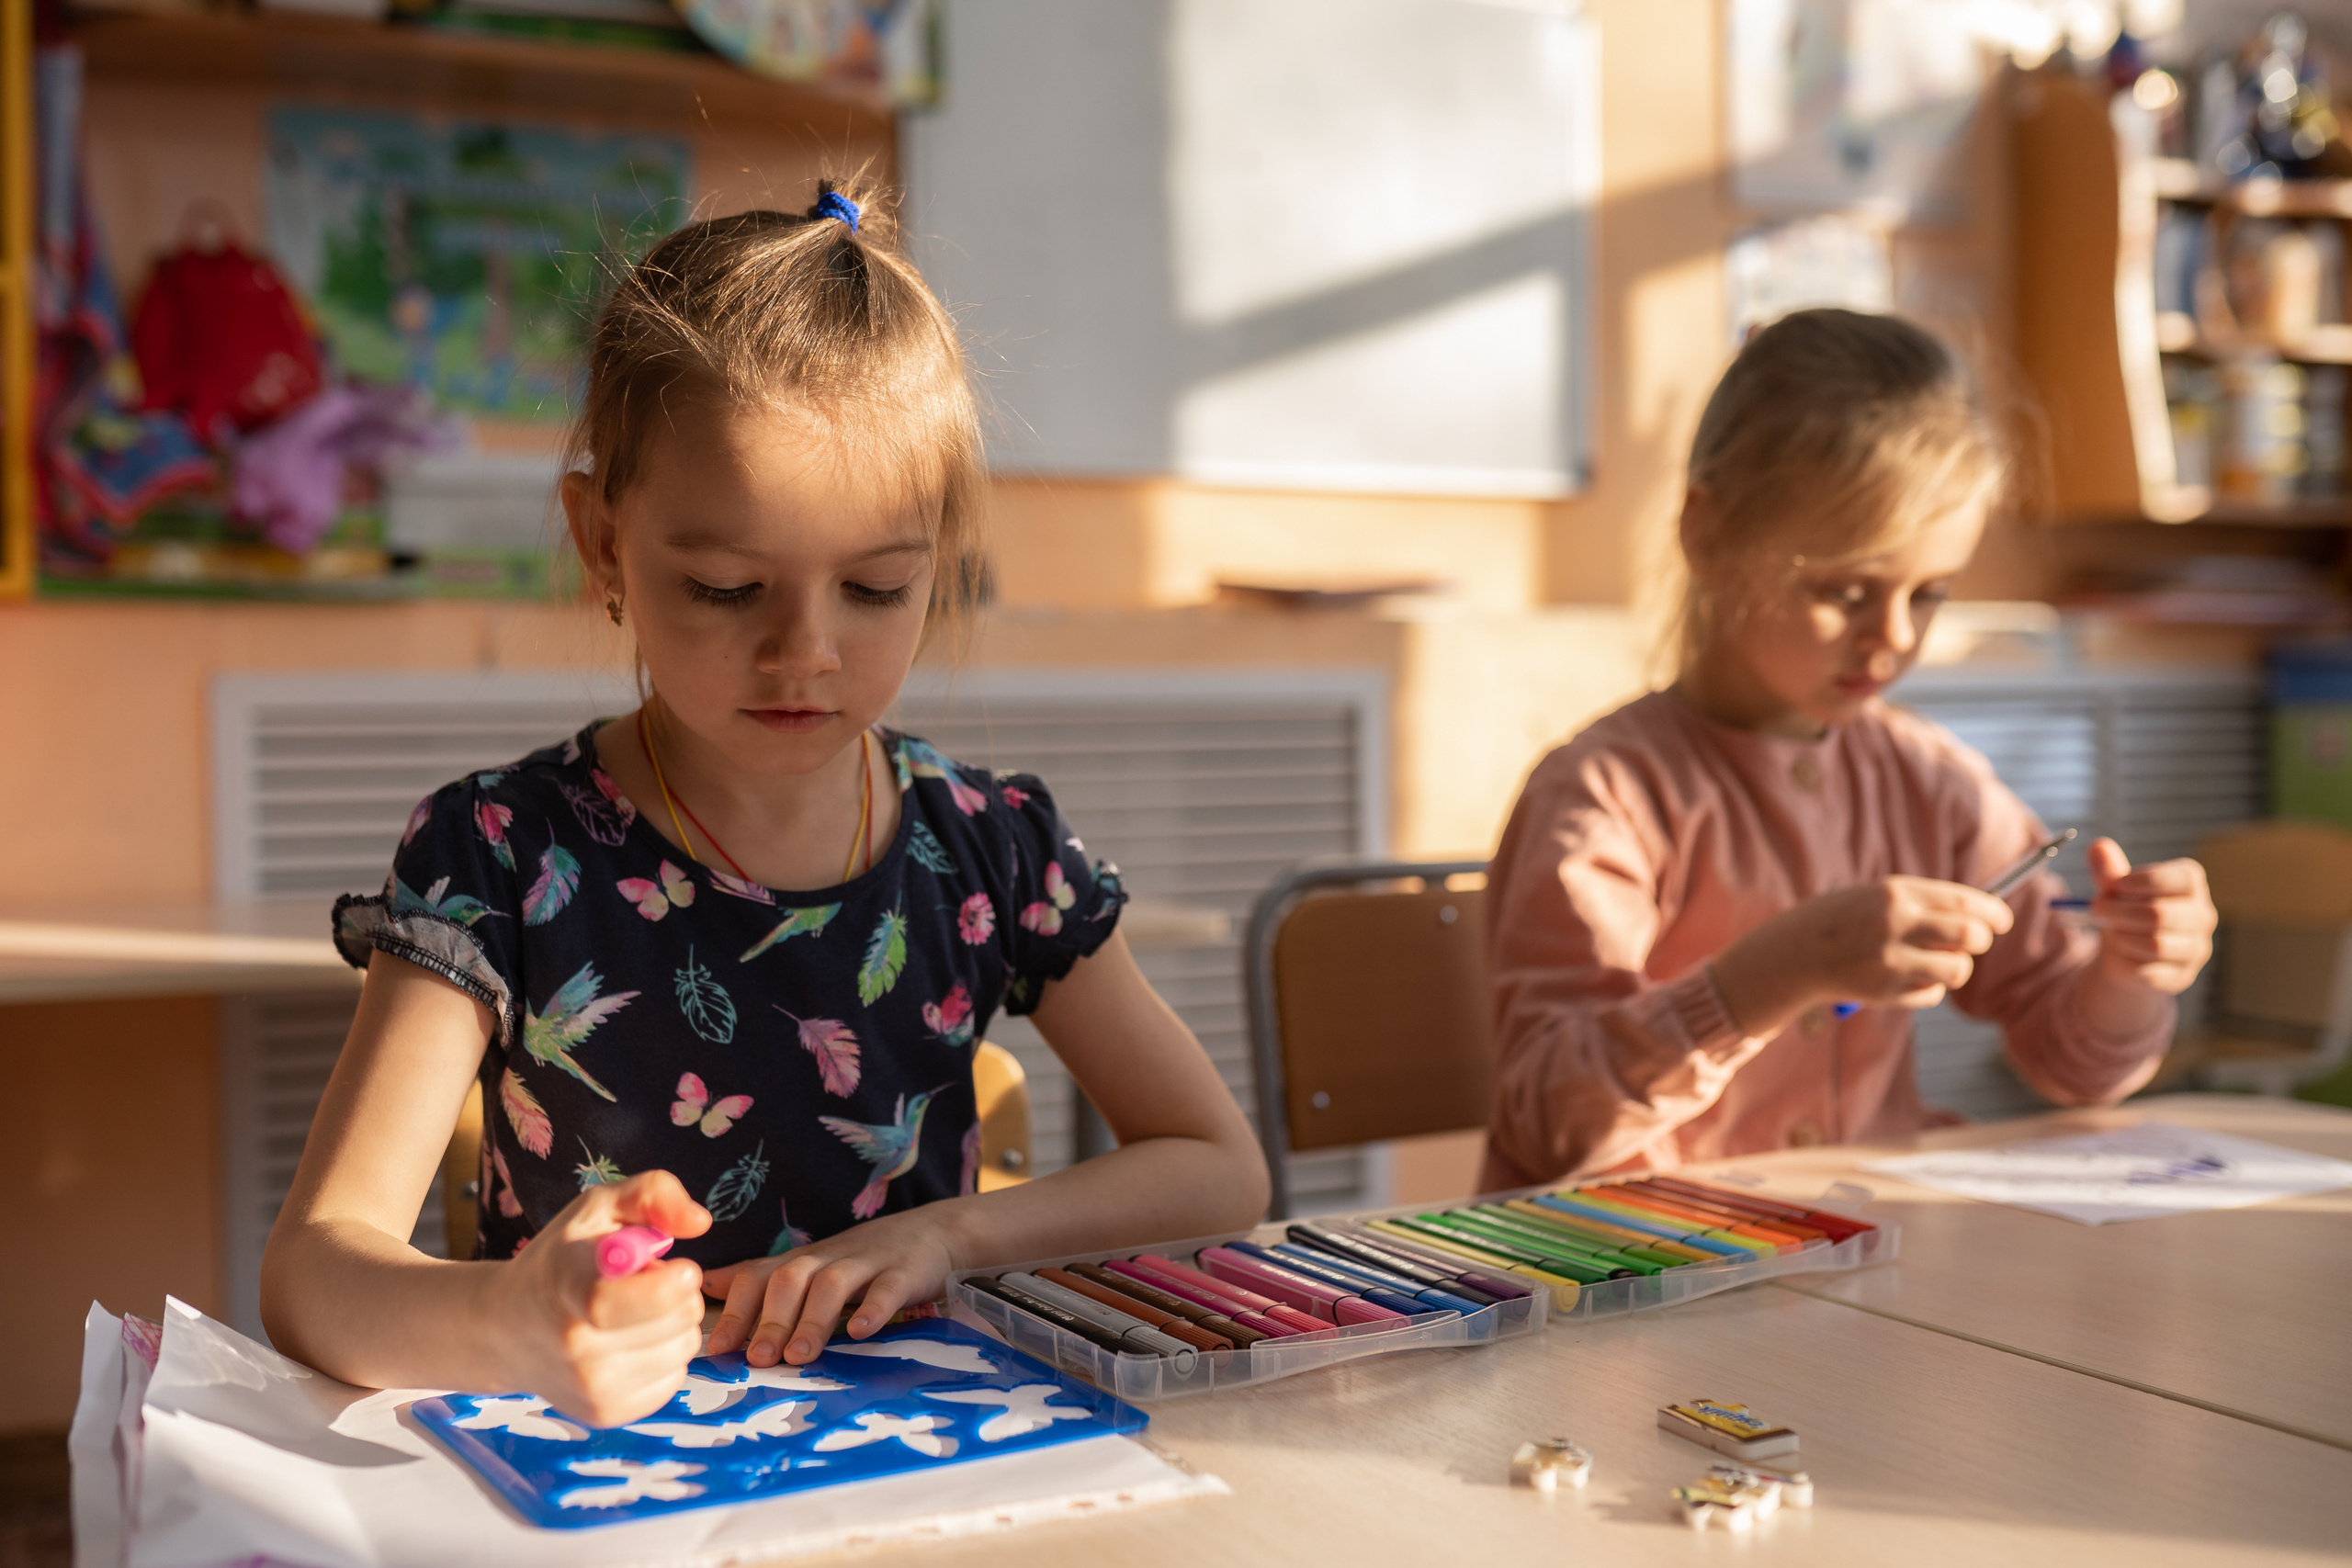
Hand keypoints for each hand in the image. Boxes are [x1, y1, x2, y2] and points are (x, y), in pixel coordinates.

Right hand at [487, 1170, 710, 1426]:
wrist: (506, 1328)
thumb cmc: (562, 1259)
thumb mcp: (599, 1208)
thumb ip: (654, 1194)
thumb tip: (700, 1222)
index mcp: (571, 1289)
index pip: (632, 1300)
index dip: (671, 1283)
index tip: (679, 1265)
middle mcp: (577, 1347)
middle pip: (679, 1320)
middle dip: (679, 1293)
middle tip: (644, 1284)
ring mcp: (591, 1387)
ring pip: (685, 1349)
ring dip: (675, 1325)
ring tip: (635, 1312)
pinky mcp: (606, 1413)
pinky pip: (674, 1380)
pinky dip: (665, 1357)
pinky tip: (632, 1341)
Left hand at [702, 1205, 958, 1366]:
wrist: (931, 1231)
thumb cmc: (860, 1261)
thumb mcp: (810, 1267)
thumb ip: (762, 1279)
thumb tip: (706, 1286)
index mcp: (802, 1263)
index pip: (759, 1278)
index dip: (736, 1311)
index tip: (718, 1349)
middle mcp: (828, 1259)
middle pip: (790, 1280)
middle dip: (771, 1320)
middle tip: (758, 1359)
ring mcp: (867, 1263)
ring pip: (832, 1284)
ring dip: (813, 1320)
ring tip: (800, 1356)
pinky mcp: (904, 1272)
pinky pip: (887, 1288)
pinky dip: (874, 1308)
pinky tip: (862, 1331)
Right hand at [1713, 876, 2015, 1034]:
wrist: (1795, 952)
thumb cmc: (1846, 919)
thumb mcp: (1881, 895)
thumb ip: (1927, 903)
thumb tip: (1984, 918)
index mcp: (1896, 892)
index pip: (1964, 901)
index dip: (1993, 913)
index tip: (2002, 921)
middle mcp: (1895, 924)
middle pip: (1971, 936)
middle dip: (1980, 941)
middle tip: (1971, 943)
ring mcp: (1890, 960)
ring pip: (1958, 969)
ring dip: (1955, 967)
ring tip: (1935, 962)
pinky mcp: (1886, 991)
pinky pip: (1932, 993)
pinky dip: (1927, 988)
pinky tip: (1903, 976)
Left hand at [2087, 837, 2214, 995]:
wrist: (2127, 954)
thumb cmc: (2126, 912)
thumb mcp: (2115, 890)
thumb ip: (2109, 870)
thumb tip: (2098, 846)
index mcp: (2191, 886)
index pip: (2183, 879)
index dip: (2147, 880)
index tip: (2116, 884)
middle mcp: (2202, 916)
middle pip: (2161, 914)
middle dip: (2120, 911)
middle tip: (2096, 908)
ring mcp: (2196, 949)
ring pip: (2155, 944)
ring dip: (2122, 937)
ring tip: (2110, 932)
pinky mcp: (2182, 977)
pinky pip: (2150, 973)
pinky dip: (2126, 964)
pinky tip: (2120, 956)